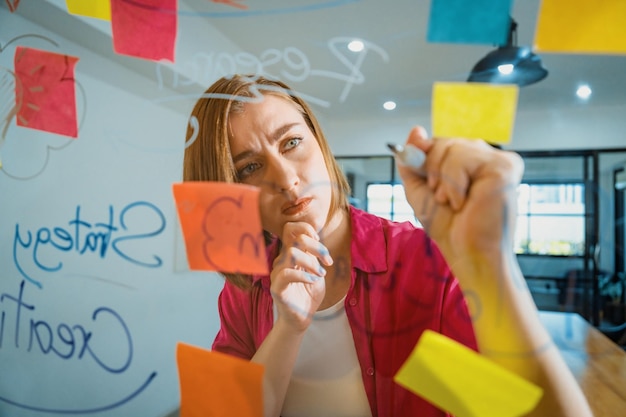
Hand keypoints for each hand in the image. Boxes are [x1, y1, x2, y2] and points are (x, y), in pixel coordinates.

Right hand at [270, 222, 332, 331]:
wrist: (302, 318)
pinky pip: (286, 274)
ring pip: (292, 253)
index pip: (290, 228)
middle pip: (296, 238)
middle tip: (328, 262)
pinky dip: (304, 275)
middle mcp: (282, 260)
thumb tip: (316, 240)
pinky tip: (313, 281)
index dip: (306, 229)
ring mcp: (278, 273)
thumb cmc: (309, 294)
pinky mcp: (277, 287)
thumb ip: (315, 255)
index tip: (320, 242)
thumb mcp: (316, 270)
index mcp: (290, 254)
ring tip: (321, 274)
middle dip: (317, 247)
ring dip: (311, 263)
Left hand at [397, 126, 523, 268]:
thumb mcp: (420, 189)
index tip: (429, 184)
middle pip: (444, 142)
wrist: (466, 253)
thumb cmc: (448, 227)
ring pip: (452, 148)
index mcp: (472, 160)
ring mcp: (499, 159)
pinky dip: (454, 185)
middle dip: (432, 173)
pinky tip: (465, 203)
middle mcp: (487, 156)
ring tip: (455, 203)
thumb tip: (416, 130)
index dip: (426, 160)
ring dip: (443, 182)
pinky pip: (462, 159)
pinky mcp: (505, 166)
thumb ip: (414, 160)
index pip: (440, 142)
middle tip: (443, 199)